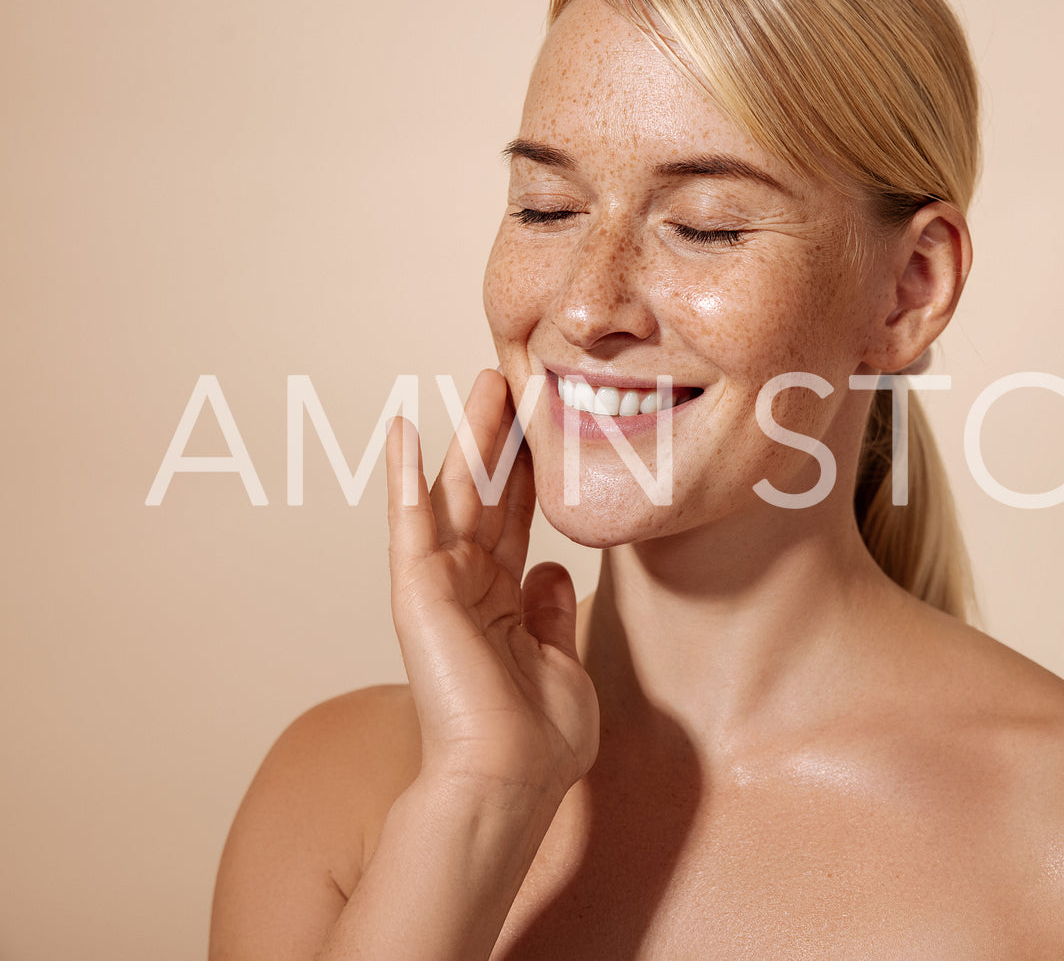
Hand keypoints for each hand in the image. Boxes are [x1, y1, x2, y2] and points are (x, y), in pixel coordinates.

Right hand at [383, 368, 598, 807]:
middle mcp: (468, 589)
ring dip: (469, 438)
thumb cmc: (538, 741)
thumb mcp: (561, 663)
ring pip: (457, 495)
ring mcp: (440, 587)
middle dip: (502, 440)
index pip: (516, 522)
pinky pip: (410, 522)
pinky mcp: (417, 590)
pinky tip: (403, 431)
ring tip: (484, 385)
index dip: (531, 474)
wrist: (509, 778)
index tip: (545, 429)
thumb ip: (550, 612)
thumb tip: (550, 570)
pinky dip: (404, 476)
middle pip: (489, 497)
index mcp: (501, 604)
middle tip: (514, 383)